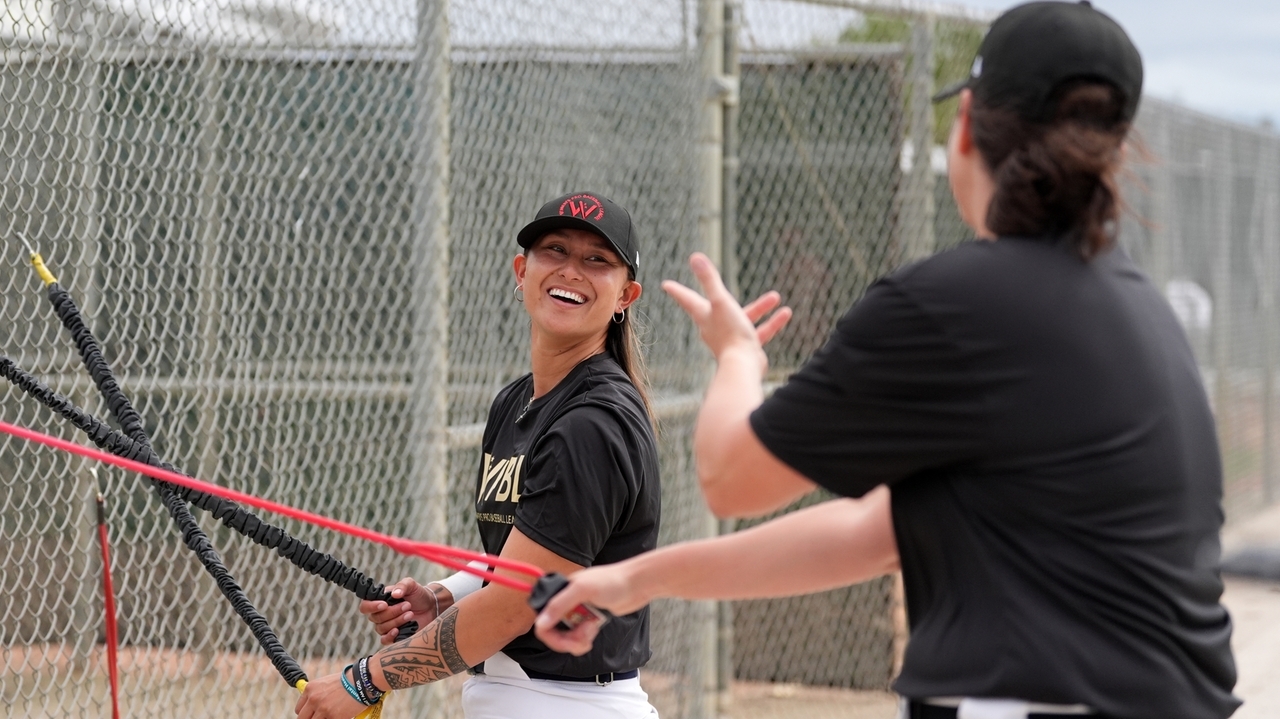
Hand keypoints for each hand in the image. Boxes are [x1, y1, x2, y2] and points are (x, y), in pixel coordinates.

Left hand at [294, 670, 365, 718]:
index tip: (311, 714)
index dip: (306, 713)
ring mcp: (323, 709)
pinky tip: (341, 714)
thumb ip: (316, 693)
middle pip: (303, 718)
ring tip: (332, 714)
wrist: (362, 681)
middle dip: (311, 718)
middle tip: (320, 716)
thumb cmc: (347, 680)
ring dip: (323, 718)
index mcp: (310, 689)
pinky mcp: (334, 717)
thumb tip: (312, 704)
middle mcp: (313, 699)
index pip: (299, 709)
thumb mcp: (326, 682)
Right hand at [359, 578, 446, 645]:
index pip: (365, 606)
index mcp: (380, 601)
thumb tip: (394, 594)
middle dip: (392, 612)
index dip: (372, 606)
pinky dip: (390, 636)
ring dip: (396, 621)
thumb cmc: (418, 594)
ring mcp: (387, 626)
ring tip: (411, 614)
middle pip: (376, 618)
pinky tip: (398, 630)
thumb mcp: (411, 585)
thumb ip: (402, 586)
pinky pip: (384, 640)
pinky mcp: (394, 636)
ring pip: (382, 628)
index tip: (385, 604)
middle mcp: (380, 615)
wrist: (431, 607)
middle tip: (408, 605)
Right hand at [532, 564, 645, 656]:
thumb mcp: (582, 590)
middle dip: (568, 640)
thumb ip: (559, 605)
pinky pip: (580, 637)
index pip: (543, 620)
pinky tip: (595, 628)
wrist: (637, 584)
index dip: (551, 634)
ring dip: (578, 640)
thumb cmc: (613, 581)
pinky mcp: (589, 620)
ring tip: (591, 631)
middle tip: (583, 638)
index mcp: (560, 591)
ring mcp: (578, 612)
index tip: (566, 640)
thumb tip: (540, 623)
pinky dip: (586, 638)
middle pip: (554, 632)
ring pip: (567, 637)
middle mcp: (566, 602)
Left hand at [662, 253, 791, 362]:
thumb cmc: (730, 334)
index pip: (687, 299)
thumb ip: (710, 280)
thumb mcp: (721, 301)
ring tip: (775, 296)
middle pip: (716, 306)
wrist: (743, 367)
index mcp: (705, 316)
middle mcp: (715, 328)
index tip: (666, 284)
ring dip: (760, 308)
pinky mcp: (746, 349)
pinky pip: (760, 332)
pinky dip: (771, 323)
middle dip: (722, 294)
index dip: (678, 290)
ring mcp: (731, 339)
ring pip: (745, 318)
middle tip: (717, 283)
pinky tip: (785, 314)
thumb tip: (695, 257)